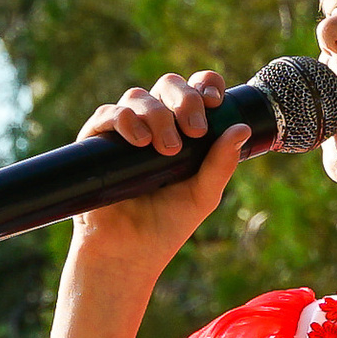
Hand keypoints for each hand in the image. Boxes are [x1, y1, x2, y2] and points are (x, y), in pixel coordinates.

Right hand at [66, 69, 253, 279]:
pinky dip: (124, 119)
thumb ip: (221, 164)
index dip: (204, 84)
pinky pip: (107, 115)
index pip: (194, 90)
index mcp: (181, 130)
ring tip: (166, 148)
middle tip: (195, 131)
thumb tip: (241, 128)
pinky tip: (139, 140)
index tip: (215, 101)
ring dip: (157, 115)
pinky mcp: (95, 143)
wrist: (128, 254)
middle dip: (185, 99)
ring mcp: (123, 132)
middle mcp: (153, 124)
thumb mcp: (202, 195)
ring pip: (138, 97)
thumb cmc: (165, 226)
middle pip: (168, 85)